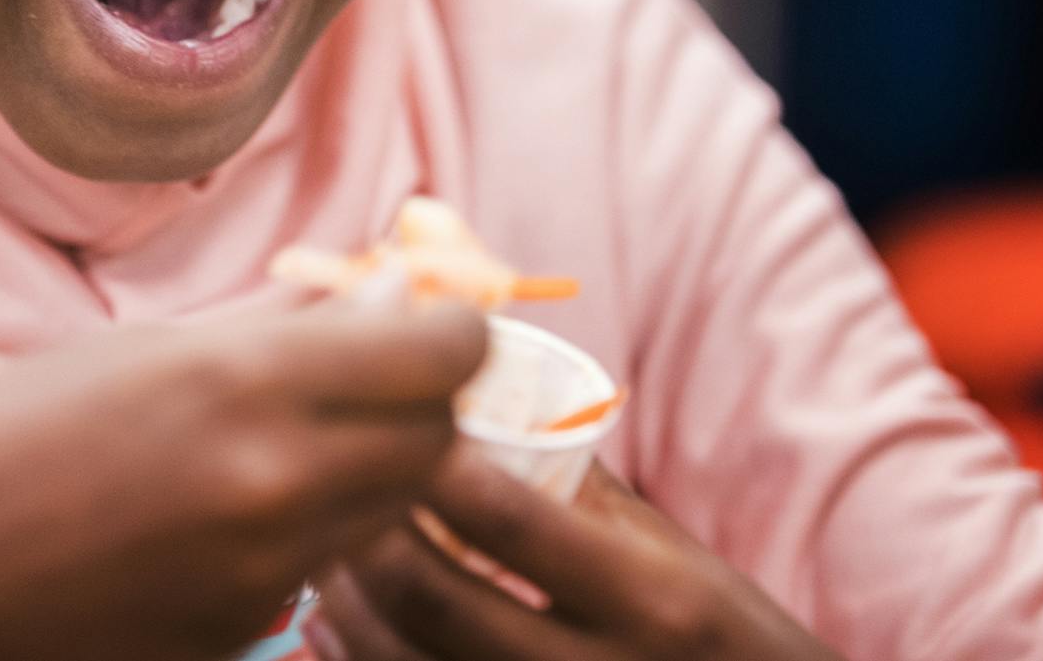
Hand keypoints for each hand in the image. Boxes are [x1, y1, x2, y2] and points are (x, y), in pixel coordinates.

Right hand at [0, 300, 486, 660]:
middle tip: (370, 372)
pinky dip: (305, 537)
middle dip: (424, 401)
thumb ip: (267, 331)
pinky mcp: (237, 643)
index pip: (444, 354)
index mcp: (243, 385)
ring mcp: (262, 581)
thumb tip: (373, 296)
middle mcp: (274, 486)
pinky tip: (221, 512)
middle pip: (440, 441)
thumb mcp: (128, 352)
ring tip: (284, 438)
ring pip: (388, 514)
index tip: (419, 313)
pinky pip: (317, 575)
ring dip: (371, 470)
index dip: (448, 327)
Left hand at [309, 456, 840, 659]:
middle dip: (361, 532)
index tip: (385, 417)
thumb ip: (577, 491)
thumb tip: (468, 405)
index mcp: (649, 598)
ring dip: (342, 600)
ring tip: (320, 544)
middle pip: (430, 596)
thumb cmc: (721, 640)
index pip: (507, 516)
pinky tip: (331, 623)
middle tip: (328, 480)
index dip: (426, 463)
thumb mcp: (674, 560)